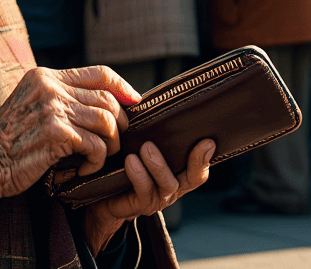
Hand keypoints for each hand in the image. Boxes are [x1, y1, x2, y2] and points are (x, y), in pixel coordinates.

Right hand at [0, 66, 140, 208]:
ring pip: (106, 120)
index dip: (122, 87)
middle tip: (115, 141)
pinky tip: (84, 169)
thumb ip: (59, 97)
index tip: (134, 102)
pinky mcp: (57, 133)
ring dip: (111, 143)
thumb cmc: (9, 141)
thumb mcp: (31, 105)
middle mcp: (50, 87)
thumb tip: (104, 102)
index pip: (98, 73)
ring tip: (99, 157)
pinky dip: (96, 161)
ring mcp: (53, 108)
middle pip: (107, 99)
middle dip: (120, 122)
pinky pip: (95, 145)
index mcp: (45, 76)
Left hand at [82, 139, 214, 254]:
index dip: (205, 158)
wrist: (103, 195)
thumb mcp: (142, 148)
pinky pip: (144, 191)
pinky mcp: (140, 205)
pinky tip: (130, 161)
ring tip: (145, 148)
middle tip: (163, 141)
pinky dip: (138, 175)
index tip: (207, 141)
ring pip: (168, 184)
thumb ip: (155, 134)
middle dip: (190, 160)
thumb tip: (155, 103)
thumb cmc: (125, 165)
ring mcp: (158, 199)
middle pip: (192, 179)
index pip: (200, 169)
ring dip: (158, 165)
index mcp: (179, 174)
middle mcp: (173, 188)